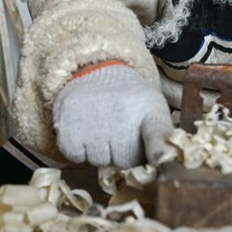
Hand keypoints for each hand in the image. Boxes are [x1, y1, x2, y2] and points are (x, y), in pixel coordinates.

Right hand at [52, 63, 173, 167]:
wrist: (98, 69)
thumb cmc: (130, 100)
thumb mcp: (154, 110)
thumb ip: (162, 138)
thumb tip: (163, 162)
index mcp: (149, 110)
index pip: (157, 134)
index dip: (159, 150)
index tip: (163, 160)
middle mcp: (121, 111)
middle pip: (124, 161)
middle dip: (122, 154)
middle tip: (120, 132)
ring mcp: (92, 116)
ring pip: (98, 160)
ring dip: (99, 152)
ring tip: (102, 129)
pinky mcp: (67, 121)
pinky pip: (75, 155)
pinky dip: (78, 149)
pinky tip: (85, 131)